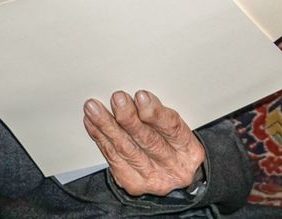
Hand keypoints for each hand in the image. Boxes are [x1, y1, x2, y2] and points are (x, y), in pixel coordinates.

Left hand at [83, 90, 204, 196]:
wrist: (173, 179)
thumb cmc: (174, 147)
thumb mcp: (176, 130)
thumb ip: (159, 115)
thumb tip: (138, 98)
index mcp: (189, 150)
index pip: (172, 129)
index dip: (155, 112)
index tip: (141, 96)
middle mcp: (173, 167)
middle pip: (148, 140)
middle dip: (129, 118)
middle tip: (117, 99)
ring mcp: (152, 179)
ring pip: (126, 149)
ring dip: (107, 126)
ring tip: (94, 109)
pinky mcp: (133, 184)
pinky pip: (113, 159)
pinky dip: (101, 138)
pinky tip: (92, 124)